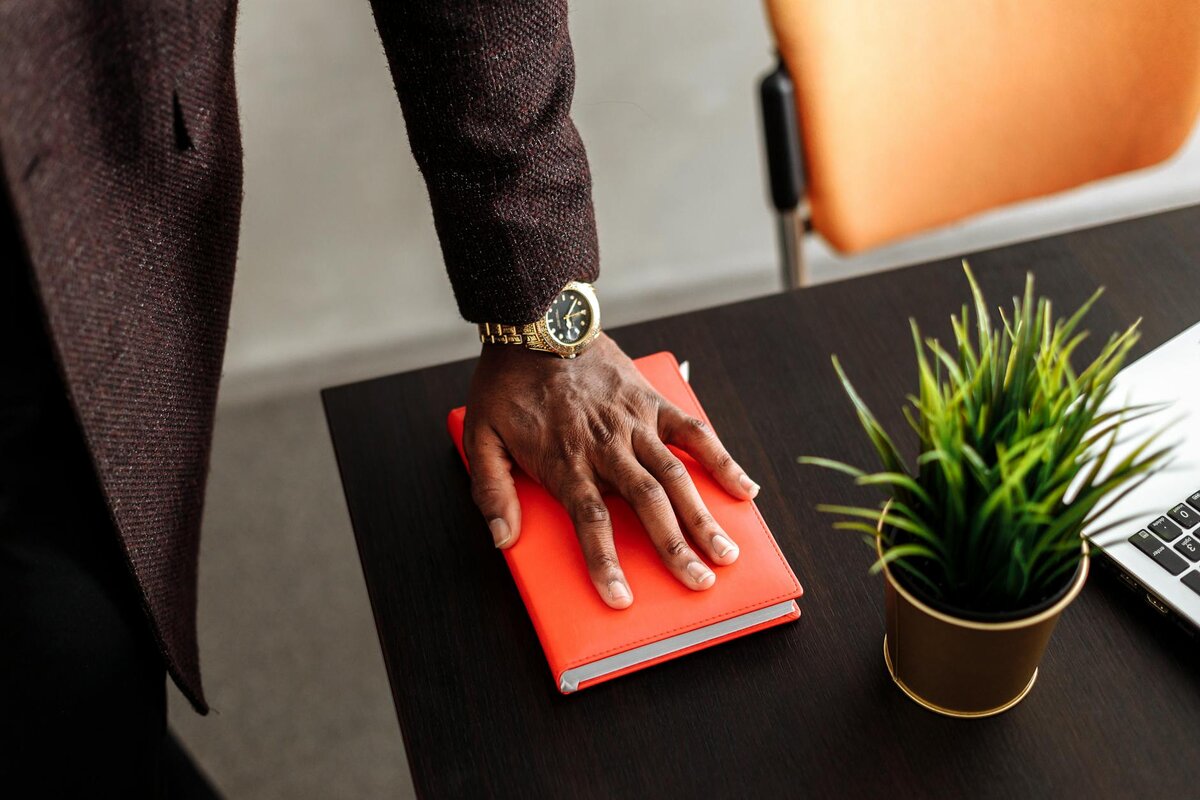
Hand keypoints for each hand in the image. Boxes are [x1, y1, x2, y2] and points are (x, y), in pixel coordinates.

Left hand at [463, 333, 759, 608]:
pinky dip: (721, 460)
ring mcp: (635, 423)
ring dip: (702, 518)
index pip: (590, 522)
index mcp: (565, 460)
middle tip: (699, 585)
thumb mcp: (480, 436)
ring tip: (725, 554)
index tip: (621, 600)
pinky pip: (694, 433)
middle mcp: (606, 446)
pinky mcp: (653, 401)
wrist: (537, 322)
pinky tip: (745, 490)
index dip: (605, 563)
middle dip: (674, 549)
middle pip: (646, 505)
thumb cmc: (508, 384)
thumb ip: (491, 490)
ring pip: (675, 477)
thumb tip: (502, 539)